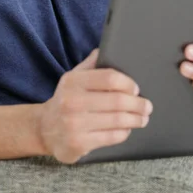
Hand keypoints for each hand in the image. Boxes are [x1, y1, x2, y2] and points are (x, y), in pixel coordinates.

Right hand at [38, 49, 152, 163]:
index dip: (128, 83)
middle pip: (117, 100)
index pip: (109, 78)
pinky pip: (112, 137)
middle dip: (138, 104)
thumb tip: (110, 48)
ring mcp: (75, 124)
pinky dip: (125, 132)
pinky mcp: (79, 143)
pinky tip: (127, 129)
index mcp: (73, 81)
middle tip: (147, 106)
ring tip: (143, 118)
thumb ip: (91, 64)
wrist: (45, 128)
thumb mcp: (73, 78)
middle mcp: (72, 102)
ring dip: (136, 119)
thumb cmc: (66, 100)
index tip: (136, 89)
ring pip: (118, 120)